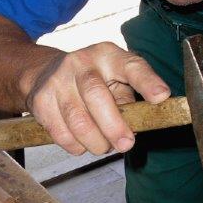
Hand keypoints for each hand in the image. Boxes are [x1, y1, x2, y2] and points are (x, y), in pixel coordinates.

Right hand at [24, 41, 169, 154]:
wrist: (42, 73)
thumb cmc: (91, 80)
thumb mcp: (113, 79)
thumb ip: (128, 99)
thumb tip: (139, 125)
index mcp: (108, 55)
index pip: (131, 66)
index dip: (147, 81)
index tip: (161, 97)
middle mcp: (81, 63)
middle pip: (97, 96)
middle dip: (113, 126)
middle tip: (125, 145)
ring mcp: (57, 81)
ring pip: (78, 121)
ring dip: (95, 142)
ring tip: (103, 146)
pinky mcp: (41, 101)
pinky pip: (61, 134)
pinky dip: (76, 146)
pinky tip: (82, 143)